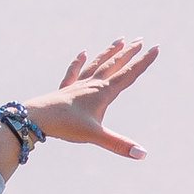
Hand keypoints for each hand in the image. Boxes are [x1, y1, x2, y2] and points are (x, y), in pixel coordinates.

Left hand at [0, 39, 154, 171]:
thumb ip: (119, 144)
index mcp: (103, 92)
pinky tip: (82, 53)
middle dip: (129, 53)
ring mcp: (78, 85)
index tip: (156, 47)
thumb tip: (142, 154)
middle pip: (114, 64)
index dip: (144, 61)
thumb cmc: (66, 126)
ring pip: (97, 64)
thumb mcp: (95, 136)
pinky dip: (78, 63)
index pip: (129, 74)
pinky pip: (74, 72)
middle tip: (141, 40)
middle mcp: (92, 84)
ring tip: (119, 41)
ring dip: (109, 53)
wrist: (37, 118)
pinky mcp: (64, 90)